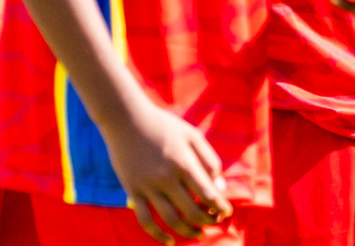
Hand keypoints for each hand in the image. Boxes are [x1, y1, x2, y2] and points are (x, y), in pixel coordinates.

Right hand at [102, 99, 232, 243]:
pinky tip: (169, 241)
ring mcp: (148, 187)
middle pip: (192, 211)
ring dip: (187, 232)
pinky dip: (157, 235)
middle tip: (215, 223)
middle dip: (207, 221)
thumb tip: (219, 186)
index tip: (226, 213)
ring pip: (170, 220)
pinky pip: (145, 221)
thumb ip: (209, 160)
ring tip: (198, 235)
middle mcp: (167, 179)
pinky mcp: (133, 192)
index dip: (220, 207)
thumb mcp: (193, 136)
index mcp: (185, 163)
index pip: (208, 194)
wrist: (127, 120)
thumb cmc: (164, 126)